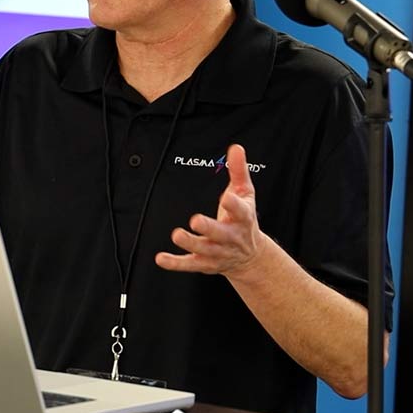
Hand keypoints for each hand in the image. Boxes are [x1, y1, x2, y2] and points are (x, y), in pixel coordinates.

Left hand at [155, 144, 265, 277]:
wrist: (251, 257)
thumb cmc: (244, 220)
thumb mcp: (246, 193)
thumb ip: (239, 170)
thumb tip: (236, 148)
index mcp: (242, 218)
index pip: (241, 212)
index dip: (233, 205)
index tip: (226, 197)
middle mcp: (230, 237)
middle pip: (220, 234)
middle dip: (209, 228)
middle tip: (196, 220)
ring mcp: (217, 251)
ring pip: (204, 249)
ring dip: (190, 243)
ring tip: (177, 235)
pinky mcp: (205, 262)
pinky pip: (189, 264)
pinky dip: (175, 263)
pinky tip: (161, 258)